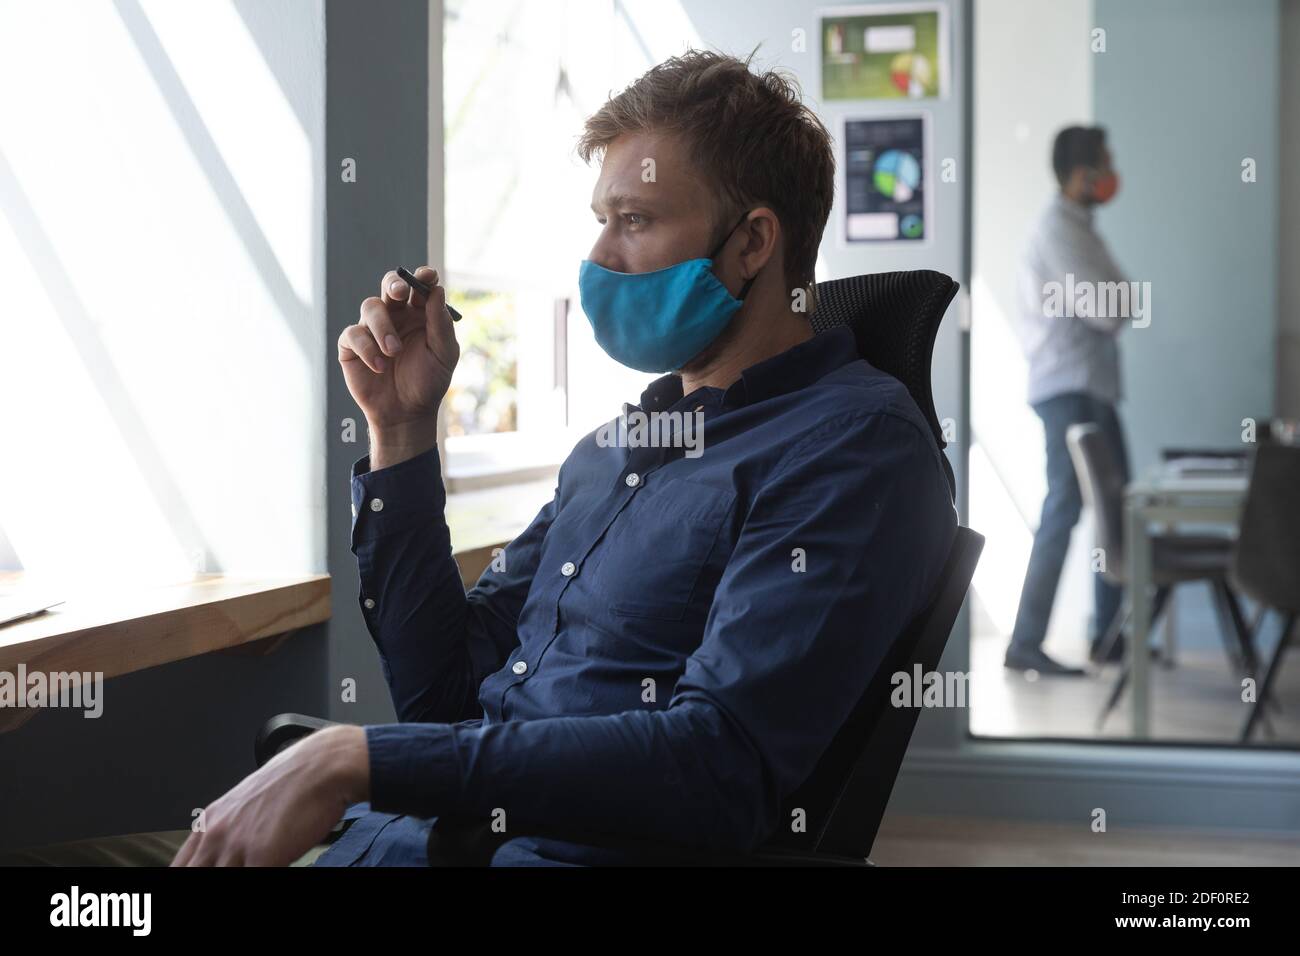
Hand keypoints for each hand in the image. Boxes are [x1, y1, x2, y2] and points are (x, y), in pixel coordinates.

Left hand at [170, 725, 369, 866]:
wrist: (323, 767)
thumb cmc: (296, 781)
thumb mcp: (250, 803)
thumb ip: (234, 829)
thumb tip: (232, 853)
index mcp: (210, 822)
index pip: (179, 867)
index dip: (189, 874)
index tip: (207, 873)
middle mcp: (217, 835)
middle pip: (195, 874)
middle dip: (210, 880)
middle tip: (239, 869)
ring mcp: (237, 847)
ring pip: (220, 879)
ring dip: (241, 874)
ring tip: (261, 867)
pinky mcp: (262, 857)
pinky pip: (252, 881)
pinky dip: (264, 877)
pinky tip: (280, 867)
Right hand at [338, 267, 459, 435]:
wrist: (406, 413)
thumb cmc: (428, 382)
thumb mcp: (443, 354)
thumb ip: (440, 324)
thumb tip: (437, 290)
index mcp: (420, 314)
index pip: (420, 286)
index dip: (422, 277)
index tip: (427, 276)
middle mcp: (395, 316)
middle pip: (390, 285)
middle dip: (394, 283)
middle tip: (399, 292)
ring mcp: (372, 328)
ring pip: (370, 306)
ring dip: (382, 327)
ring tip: (393, 352)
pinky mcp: (352, 345)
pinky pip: (353, 334)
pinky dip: (367, 348)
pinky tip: (379, 366)